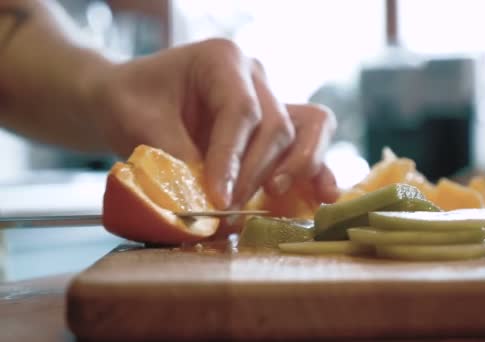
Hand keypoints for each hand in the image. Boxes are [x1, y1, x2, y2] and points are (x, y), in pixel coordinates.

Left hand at [88, 38, 338, 208]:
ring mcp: (270, 100)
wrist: (129, 99)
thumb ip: (176, 156)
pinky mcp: (274, 128)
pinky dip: (316, 168)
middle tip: (228, 210)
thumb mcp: (139, 123)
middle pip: (276, 125)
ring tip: (274, 196)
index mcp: (222, 60)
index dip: (233, 158)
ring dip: (295, 168)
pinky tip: (323, 193)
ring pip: (306, 130)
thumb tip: (209, 200)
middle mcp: (255, 77)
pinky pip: (309, 141)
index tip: (218, 197)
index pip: (241, 110)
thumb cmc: (130, 102)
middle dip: (255, 173)